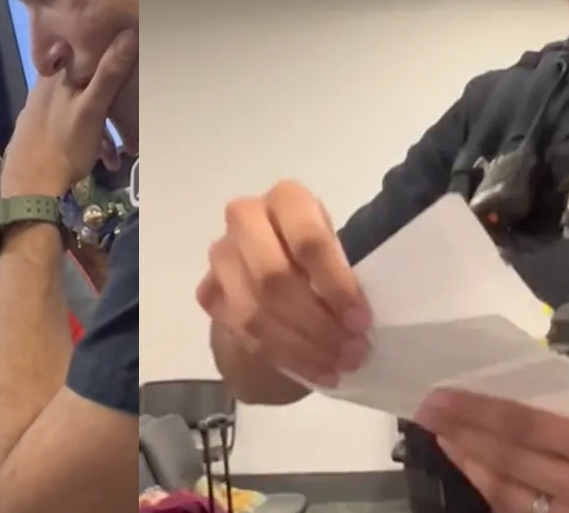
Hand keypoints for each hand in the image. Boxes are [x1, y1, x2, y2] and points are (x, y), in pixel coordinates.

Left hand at [2, 30, 136, 196]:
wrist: (30, 188)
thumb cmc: (63, 144)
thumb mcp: (93, 108)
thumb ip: (109, 73)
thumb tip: (128, 33)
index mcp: (56, 77)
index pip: (80, 49)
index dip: (104, 48)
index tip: (129, 54)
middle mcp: (46, 89)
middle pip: (84, 80)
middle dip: (112, 92)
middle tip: (135, 104)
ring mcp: (43, 113)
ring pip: (82, 106)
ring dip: (106, 123)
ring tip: (129, 144)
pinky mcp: (43, 134)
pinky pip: (75, 127)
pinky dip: (93, 139)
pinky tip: (107, 159)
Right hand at [198, 181, 370, 386]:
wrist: (272, 272)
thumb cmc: (317, 259)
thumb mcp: (337, 255)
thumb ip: (343, 278)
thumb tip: (356, 324)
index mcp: (287, 198)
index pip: (308, 240)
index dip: (336, 285)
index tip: (361, 321)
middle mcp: (245, 218)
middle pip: (274, 278)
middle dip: (316, 323)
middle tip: (351, 352)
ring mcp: (220, 255)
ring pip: (255, 312)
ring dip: (300, 347)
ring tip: (337, 367)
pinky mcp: (208, 292)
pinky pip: (242, 332)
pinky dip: (282, 356)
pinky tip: (313, 370)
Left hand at [414, 390, 568, 512]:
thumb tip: (515, 393)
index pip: (525, 425)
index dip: (478, 411)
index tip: (442, 396)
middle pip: (508, 461)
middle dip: (462, 435)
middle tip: (428, 412)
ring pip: (507, 495)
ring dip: (471, 465)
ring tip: (445, 439)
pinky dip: (495, 494)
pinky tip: (476, 474)